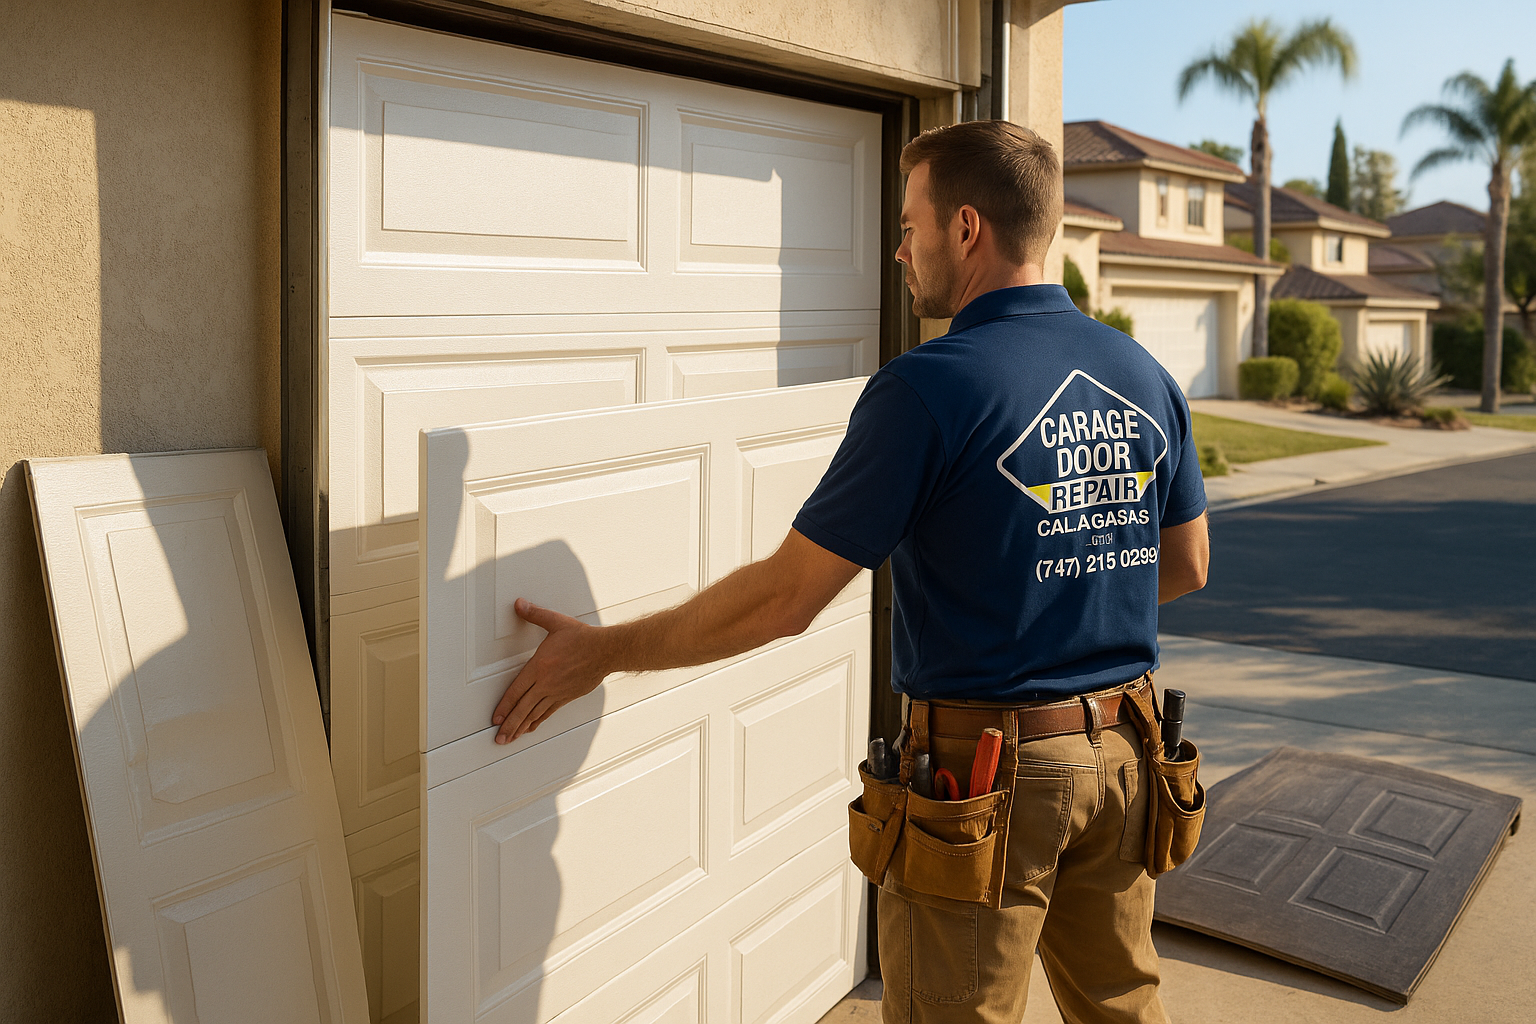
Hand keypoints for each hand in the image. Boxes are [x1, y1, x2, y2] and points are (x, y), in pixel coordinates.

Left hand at [491, 599, 608, 744]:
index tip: (495, 719)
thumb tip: (520, 604)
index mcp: (539, 667)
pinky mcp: (567, 696)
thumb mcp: (556, 622)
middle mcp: (546, 683)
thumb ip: (535, 614)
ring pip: (535, 714)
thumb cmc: (583, 638)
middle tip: (499, 739)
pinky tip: (531, 728)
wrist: (606, 650)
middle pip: (523, 709)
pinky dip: (538, 721)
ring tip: (511, 739)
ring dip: (521, 728)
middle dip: (509, 726)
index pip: (515, 691)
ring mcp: (557, 692)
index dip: (504, 707)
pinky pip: (549, 712)